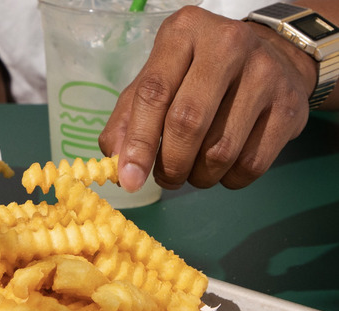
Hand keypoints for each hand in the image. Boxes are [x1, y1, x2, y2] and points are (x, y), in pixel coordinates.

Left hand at [98, 6, 317, 191]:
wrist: (273, 57)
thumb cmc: (198, 73)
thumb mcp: (157, 80)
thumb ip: (129, 119)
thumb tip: (118, 165)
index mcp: (184, 32)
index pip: (154, 93)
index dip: (138, 142)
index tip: (129, 178)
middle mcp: (228, 44)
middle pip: (187, 122)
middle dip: (170, 164)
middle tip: (164, 178)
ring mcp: (265, 73)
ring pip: (220, 150)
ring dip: (199, 176)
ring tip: (192, 171)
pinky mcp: (290, 105)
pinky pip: (252, 163)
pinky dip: (230, 179)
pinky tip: (223, 170)